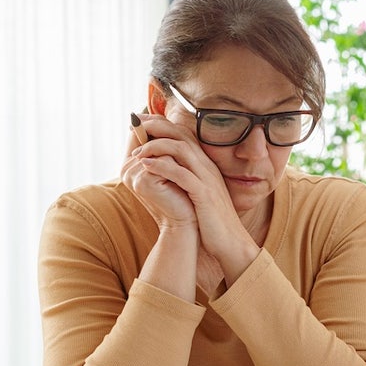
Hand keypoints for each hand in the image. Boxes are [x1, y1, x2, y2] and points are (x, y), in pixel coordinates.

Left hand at [126, 116, 255, 264]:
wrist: (231, 243)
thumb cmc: (211, 222)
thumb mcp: (199, 195)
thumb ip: (186, 180)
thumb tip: (166, 173)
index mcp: (206, 165)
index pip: (184, 135)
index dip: (163, 125)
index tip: (142, 123)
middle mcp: (207, 167)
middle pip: (182, 135)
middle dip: (157, 126)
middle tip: (135, 124)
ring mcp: (207, 179)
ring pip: (181, 149)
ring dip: (155, 146)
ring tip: (137, 151)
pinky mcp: (204, 194)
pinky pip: (181, 173)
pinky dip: (161, 166)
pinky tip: (145, 165)